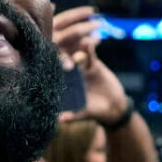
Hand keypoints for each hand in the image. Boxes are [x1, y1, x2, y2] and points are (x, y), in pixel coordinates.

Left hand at [52, 5, 130, 124]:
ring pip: (74, 52)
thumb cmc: (94, 112)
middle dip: (60, 49)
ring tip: (76, 42)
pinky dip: (89, 47)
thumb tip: (59, 120)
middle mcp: (67, 72)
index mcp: (61, 83)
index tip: (48, 62)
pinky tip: (89, 41)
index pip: (52, 71)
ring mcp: (79, 65)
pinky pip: (89, 52)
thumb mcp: (83, 114)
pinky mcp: (92, 62)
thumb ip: (72, 116)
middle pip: (61, 57)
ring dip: (75, 45)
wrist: (113, 107)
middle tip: (57, 42)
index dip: (50, 65)